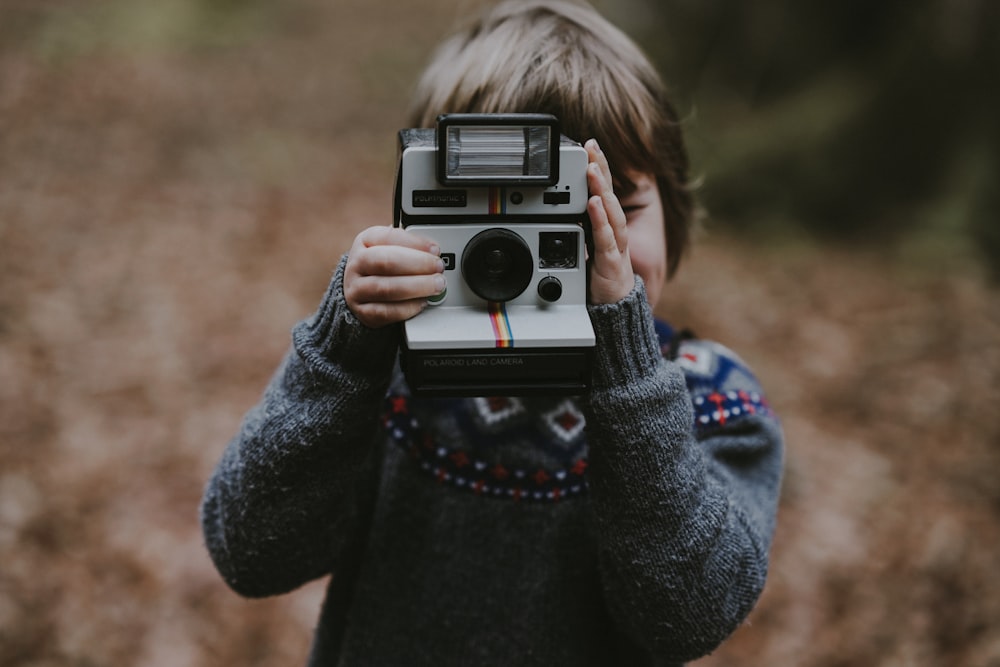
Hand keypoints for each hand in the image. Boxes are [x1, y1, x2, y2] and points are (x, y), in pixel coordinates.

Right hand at [343, 226, 445, 327]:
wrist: (363, 291)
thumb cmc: (383, 266)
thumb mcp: (393, 247)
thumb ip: (412, 246)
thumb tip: (434, 251)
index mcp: (365, 241)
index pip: (388, 237)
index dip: (414, 243)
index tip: (435, 249)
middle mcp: (357, 265)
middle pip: (386, 262)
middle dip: (418, 264)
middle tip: (438, 268)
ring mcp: (356, 290)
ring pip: (387, 289)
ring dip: (417, 287)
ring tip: (436, 285)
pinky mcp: (363, 313)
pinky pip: (386, 312)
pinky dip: (408, 308)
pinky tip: (423, 302)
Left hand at [585, 139, 634, 303]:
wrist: (615, 311)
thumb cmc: (601, 278)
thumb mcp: (586, 247)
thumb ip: (580, 227)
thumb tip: (564, 207)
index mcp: (608, 226)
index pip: (604, 191)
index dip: (599, 168)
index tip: (589, 146)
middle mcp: (615, 232)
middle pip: (610, 194)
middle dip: (601, 168)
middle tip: (591, 146)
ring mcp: (616, 247)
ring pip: (611, 212)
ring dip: (602, 188)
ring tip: (592, 168)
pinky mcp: (612, 263)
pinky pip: (606, 238)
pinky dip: (600, 219)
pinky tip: (595, 204)